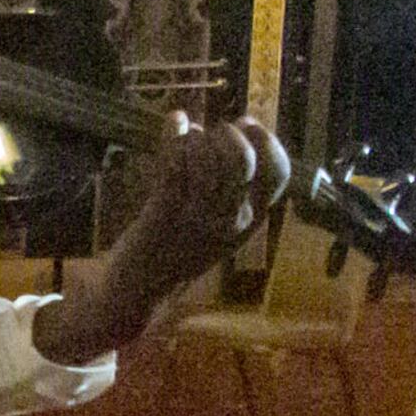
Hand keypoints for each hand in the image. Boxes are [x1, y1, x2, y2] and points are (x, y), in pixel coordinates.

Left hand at [40, 116, 292, 361]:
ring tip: (183, 134)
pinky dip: (175, 136)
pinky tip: (173, 122)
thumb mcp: (216, 225)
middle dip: (226, 133)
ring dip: (196, 136)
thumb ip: (232, 190)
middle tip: (207, 131)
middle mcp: (230, 221)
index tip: (247, 123)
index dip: (267, 141)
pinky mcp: (164, 216)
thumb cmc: (175, 250)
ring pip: (208, 159)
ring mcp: (197, 220)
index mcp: (250, 223)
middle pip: (242, 159)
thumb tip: (236, 133)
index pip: (278, 174)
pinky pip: (176, 166)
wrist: (137, 293)